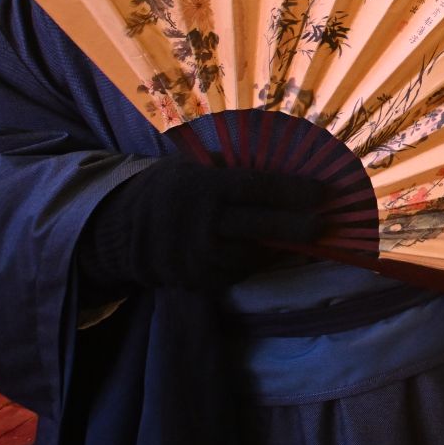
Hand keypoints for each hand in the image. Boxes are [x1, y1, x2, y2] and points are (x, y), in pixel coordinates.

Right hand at [76, 158, 327, 292]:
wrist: (118, 229)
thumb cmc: (169, 187)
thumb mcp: (193, 164)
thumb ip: (232, 167)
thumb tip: (284, 165)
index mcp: (204, 187)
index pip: (257, 188)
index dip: (293, 191)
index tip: (323, 192)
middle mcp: (200, 223)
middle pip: (259, 226)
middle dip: (297, 227)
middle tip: (325, 225)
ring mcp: (196, 256)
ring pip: (250, 255)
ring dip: (277, 248)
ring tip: (298, 238)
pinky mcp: (195, 280)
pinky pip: (235, 273)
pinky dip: (252, 263)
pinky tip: (265, 253)